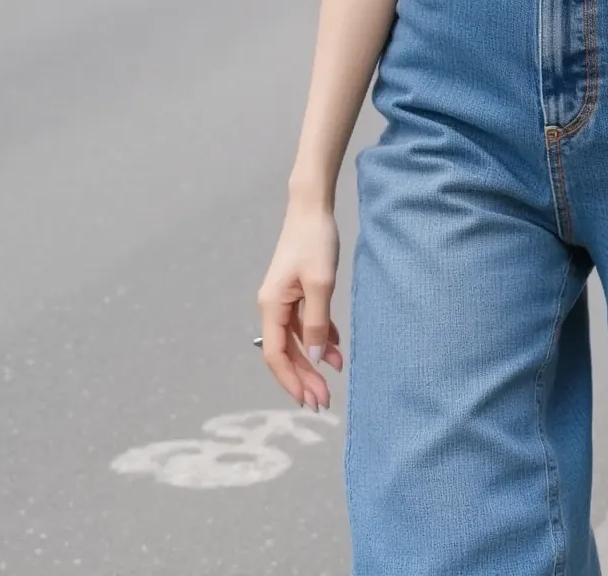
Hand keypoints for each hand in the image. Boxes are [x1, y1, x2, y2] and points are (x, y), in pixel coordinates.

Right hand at [257, 200, 342, 409]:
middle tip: (324, 400)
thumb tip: (314, 358)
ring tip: (335, 374)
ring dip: (314, 357)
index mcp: (271, 306)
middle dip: (303, 376)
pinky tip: (336, 347)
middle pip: (286, 351)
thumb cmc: (315, 242)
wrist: (312, 208)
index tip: (308, 400)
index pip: (276, 355)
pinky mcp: (297, 291)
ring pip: (297, 338)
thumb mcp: (320, 284)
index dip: (291, 380)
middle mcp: (273, 306)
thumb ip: (316, 323)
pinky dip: (320, 335)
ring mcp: (284, 299)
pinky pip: (305, 322)